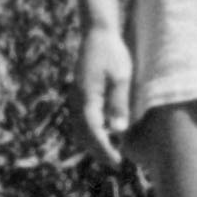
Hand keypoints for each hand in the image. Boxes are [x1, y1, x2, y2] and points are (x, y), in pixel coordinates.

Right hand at [75, 17, 135, 160]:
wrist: (98, 33)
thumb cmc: (113, 52)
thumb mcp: (121, 76)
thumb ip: (119, 102)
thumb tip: (118, 130)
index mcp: (87, 96)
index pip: (93, 131)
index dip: (104, 149)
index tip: (117, 161)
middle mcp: (77, 99)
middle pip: (83, 134)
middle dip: (97, 151)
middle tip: (116, 163)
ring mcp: (75, 97)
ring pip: (80, 128)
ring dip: (93, 143)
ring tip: (112, 153)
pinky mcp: (79, 95)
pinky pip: (82, 120)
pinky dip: (91, 132)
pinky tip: (106, 135)